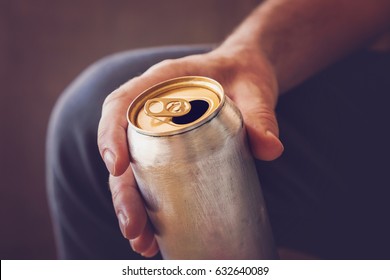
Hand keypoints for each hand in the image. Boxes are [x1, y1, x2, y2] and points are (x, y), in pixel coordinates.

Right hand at [97, 45, 283, 256]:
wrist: (245, 72)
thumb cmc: (243, 72)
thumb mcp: (254, 87)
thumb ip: (261, 114)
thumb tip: (271, 150)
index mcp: (161, 82)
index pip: (120, 104)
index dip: (111, 135)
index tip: (116, 167)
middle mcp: (150, 108)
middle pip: (122, 150)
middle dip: (122, 192)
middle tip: (134, 227)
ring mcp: (156, 130)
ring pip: (131, 170)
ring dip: (132, 207)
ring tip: (143, 243)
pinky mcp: (167, 149)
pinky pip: (148, 176)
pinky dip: (148, 206)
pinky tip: (154, 234)